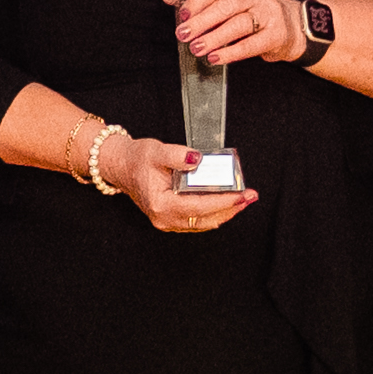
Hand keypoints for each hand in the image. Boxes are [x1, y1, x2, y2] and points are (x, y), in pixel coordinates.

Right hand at [128, 138, 253, 232]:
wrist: (121, 167)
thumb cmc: (136, 160)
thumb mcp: (156, 151)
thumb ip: (178, 155)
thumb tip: (198, 159)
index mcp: (161, 204)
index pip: (200, 207)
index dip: (224, 201)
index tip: (241, 194)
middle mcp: (165, 218)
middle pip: (206, 219)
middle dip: (231, 208)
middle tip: (250, 196)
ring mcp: (168, 221)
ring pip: (205, 222)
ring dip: (226, 212)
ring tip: (244, 199)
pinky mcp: (172, 219)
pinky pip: (199, 220)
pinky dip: (215, 212)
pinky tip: (227, 202)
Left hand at [168, 0, 306, 65]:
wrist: (291, 26)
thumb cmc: (254, 11)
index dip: (198, 1)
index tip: (182, 15)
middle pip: (226, 6)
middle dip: (202, 21)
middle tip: (184, 34)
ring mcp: (270, 12)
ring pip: (238, 24)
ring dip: (214, 38)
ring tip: (198, 48)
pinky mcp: (277, 33)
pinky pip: (250, 44)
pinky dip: (231, 52)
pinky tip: (216, 57)